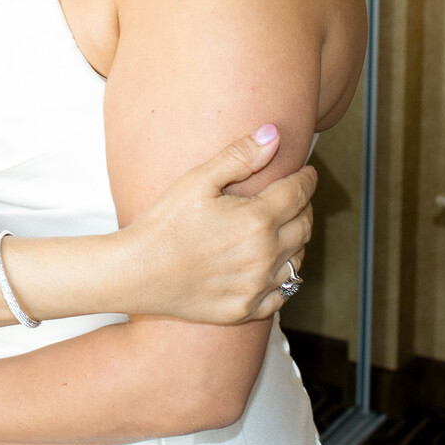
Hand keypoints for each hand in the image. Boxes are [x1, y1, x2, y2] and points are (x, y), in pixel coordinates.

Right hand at [122, 124, 315, 323]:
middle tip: (296, 198)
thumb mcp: (198, 180)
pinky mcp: (246, 309)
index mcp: (257, 219)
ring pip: (298, 260)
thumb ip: (240, 156)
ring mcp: (257, 286)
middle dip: (304, 206)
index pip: (299, 193)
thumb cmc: (164, 222)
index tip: (307, 173)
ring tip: (286, 229)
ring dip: (297, 241)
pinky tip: (273, 267)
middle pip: (304, 225)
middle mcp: (265, 255)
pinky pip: (283, 294)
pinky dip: (285, 278)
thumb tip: (274, 134)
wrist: (137, 272)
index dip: (306, 179)